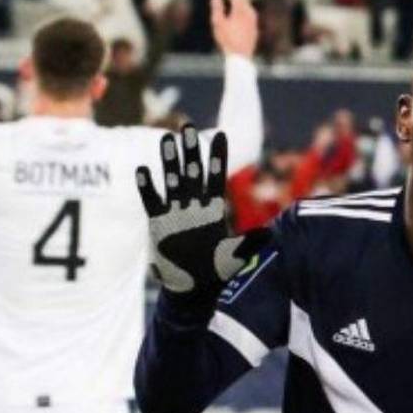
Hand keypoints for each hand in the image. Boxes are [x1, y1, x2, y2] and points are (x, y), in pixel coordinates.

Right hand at [136, 124, 268, 306]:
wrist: (192, 287)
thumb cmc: (214, 271)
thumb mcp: (233, 257)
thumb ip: (248, 244)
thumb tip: (270, 235)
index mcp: (212, 210)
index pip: (216, 177)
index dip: (217, 157)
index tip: (220, 134)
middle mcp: (193, 207)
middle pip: (192, 172)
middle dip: (190, 149)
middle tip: (187, 126)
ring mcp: (175, 213)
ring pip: (171, 180)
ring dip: (169, 161)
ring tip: (166, 138)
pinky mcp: (158, 224)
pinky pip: (152, 201)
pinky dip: (147, 187)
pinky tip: (142, 170)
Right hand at [211, 0, 256, 58]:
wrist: (240, 56)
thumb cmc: (227, 39)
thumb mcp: (218, 23)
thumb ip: (217, 8)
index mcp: (240, 11)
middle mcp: (249, 14)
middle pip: (244, 2)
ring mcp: (253, 23)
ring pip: (249, 10)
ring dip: (244, 5)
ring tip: (240, 4)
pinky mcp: (255, 30)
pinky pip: (251, 18)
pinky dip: (247, 14)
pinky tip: (244, 18)